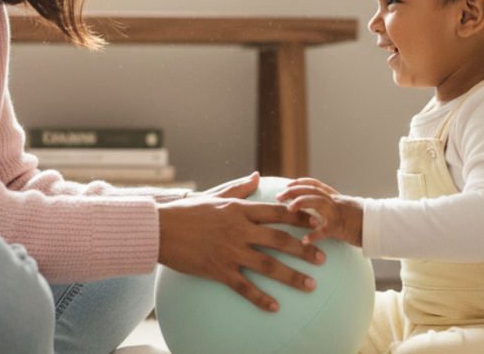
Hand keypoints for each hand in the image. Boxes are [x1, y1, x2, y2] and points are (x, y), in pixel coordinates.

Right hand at [157, 172, 325, 312]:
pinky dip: (261, 298)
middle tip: (323, 259)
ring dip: (291, 276)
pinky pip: (244, 287)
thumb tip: (258, 176)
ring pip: (268, 265)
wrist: (160, 228)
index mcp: (240, 210)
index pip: (277, 212)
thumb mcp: (215, 195)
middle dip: (304, 249)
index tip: (317, 223)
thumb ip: (239, 187)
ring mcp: (230, 250)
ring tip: (310, 285)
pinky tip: (275, 307)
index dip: (300, 217)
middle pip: (279, 240)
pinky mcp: (218, 269)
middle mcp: (239, 229)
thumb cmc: (186, 211)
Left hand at [276, 181, 363, 246]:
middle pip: (312, 190)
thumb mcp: (347, 209)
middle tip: (278, 196)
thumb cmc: (364, 221)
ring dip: (301, 203)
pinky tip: (304, 241)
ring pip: (318, 202)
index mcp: (335, 198)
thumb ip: (334, 208)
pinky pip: (326, 230)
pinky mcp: (341, 227)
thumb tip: (320, 211)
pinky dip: (314, 234)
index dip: (300, 182)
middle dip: (293, 191)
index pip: (315, 184)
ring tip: (288, 209)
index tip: (287, 184)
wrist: (381, 226)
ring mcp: (338, 213)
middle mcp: (335, 202)